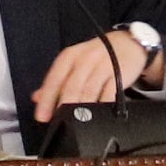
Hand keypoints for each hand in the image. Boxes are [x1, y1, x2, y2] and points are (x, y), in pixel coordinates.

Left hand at [28, 31, 153, 121]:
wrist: (128, 43)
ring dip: (82, 108)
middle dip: (63, 106)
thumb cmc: (97, 55)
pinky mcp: (120, 73)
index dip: (47, 99)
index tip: (42, 116)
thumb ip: (56, 81)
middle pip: (72, 86)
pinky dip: (103, 104)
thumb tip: (37, 98)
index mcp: (70, 56)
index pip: (54, 78)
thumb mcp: (74, 62)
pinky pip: (110, 92)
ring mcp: (103, 65)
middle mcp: (85, 58)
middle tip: (59, 122)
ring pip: (90, 90)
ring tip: (77, 121)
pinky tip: (99, 114)